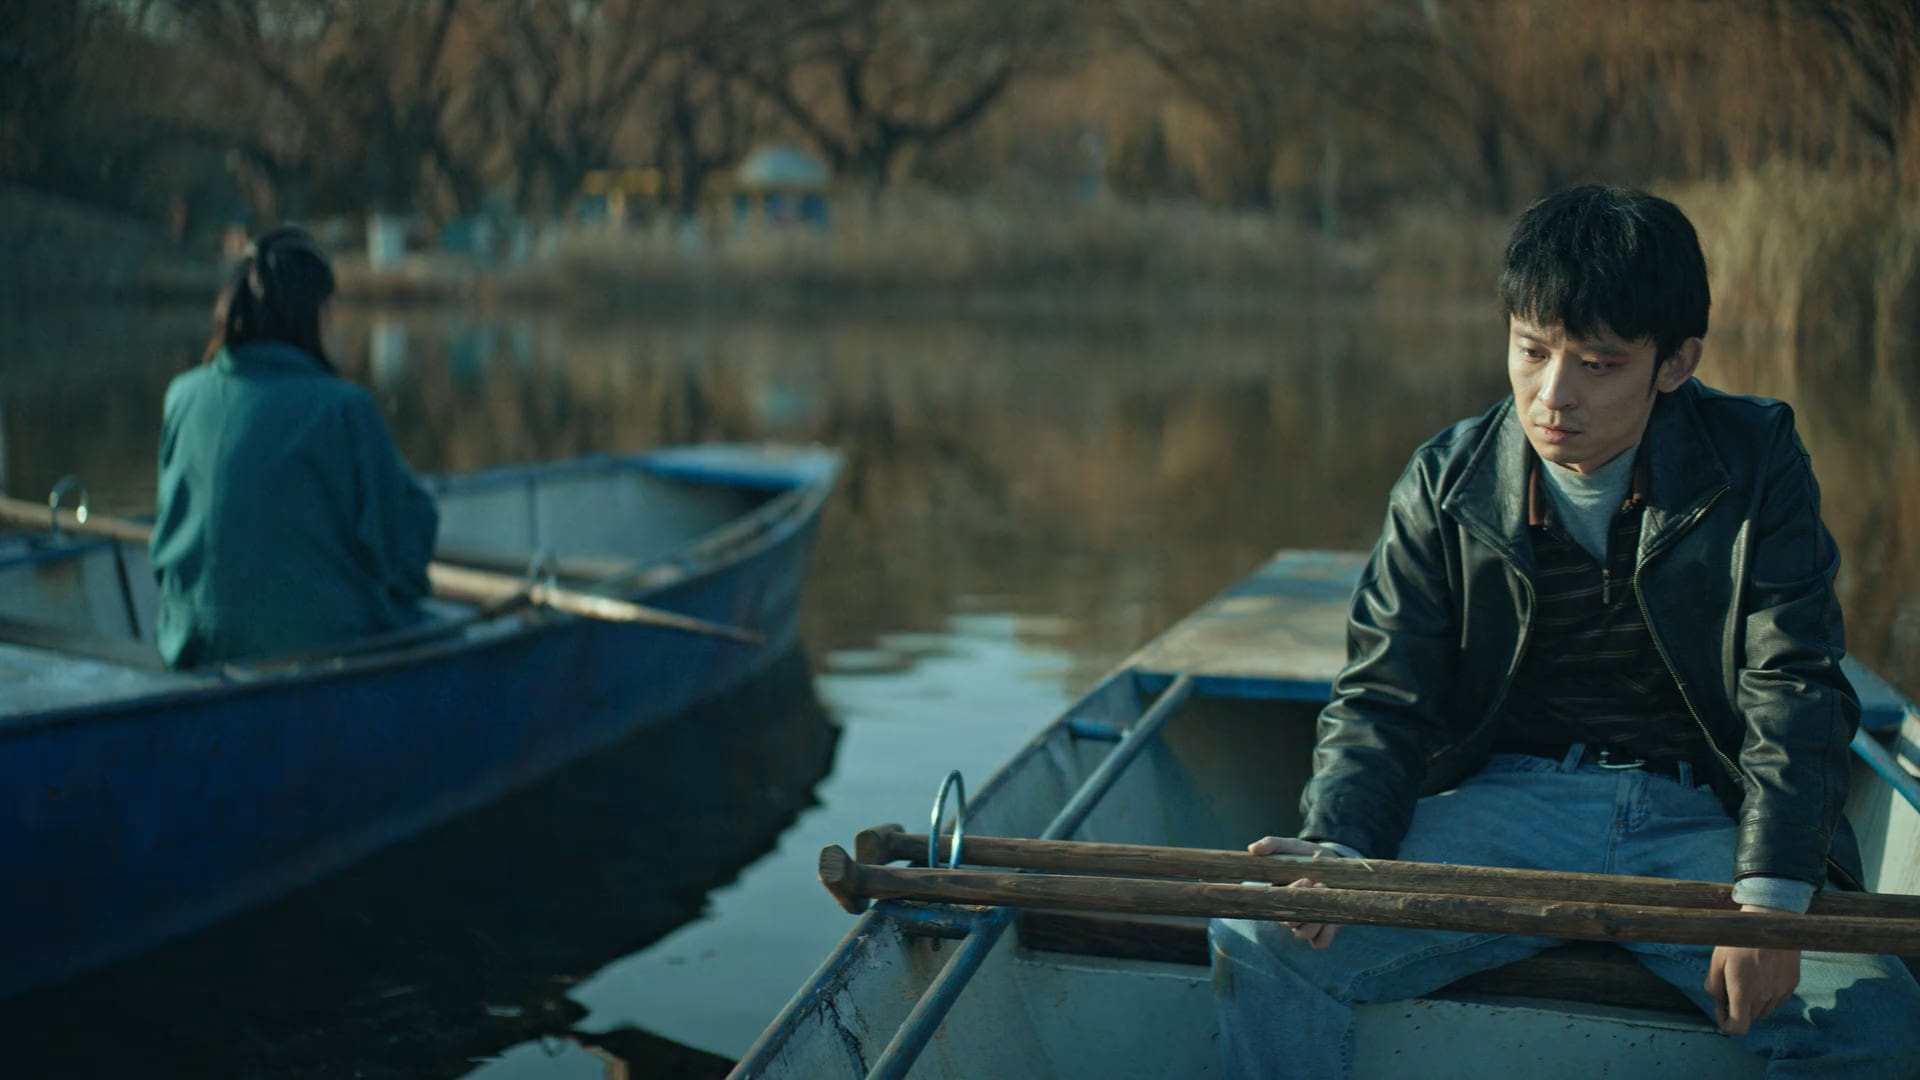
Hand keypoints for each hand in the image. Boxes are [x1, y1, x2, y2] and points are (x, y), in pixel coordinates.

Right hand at [1248, 836, 1341, 948]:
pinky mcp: (1322, 929)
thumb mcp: (1291, 846)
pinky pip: (1320, 944)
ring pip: (1303, 935)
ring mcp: (1305, 922)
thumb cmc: (1308, 856)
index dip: (1291, 894)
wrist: (1336, 864)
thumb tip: (1252, 849)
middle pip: (1289, 924)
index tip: (1307, 879)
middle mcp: (1289, 912)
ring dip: (1316, 921)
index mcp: (1277, 894)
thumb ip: (1272, 844)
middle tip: (1320, 885)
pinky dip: (1325, 935)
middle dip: (1306, 906)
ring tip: (1328, 899)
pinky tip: (1332, 919)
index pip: (1275, 904)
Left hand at [1706, 912, 1800, 1035]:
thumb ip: (1713, 983)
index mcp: (1743, 991)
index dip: (1726, 1023)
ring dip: (1752, 1004)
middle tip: (1730, 987)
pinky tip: (1761, 975)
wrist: (1771, 922)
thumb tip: (1717, 999)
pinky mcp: (1791, 984)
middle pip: (1750, 1019)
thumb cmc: (1739, 938)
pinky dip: (1767, 996)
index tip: (1720, 1007)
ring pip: (1764, 1011)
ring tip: (1746, 979)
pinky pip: (1777, 1000)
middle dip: (1737, 1010)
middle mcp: (1764, 996)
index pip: (1738, 1027)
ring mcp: (1780, 991)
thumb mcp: (1718, 958)